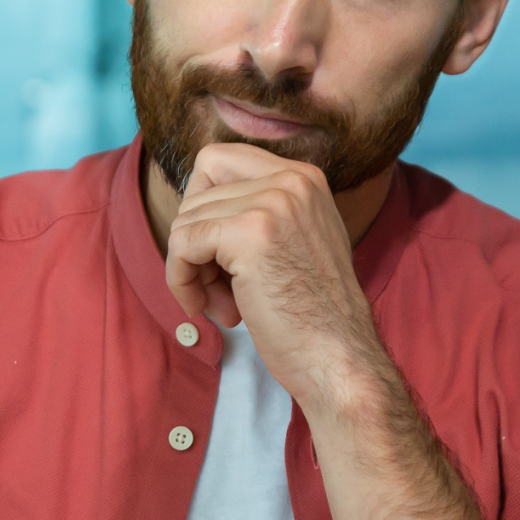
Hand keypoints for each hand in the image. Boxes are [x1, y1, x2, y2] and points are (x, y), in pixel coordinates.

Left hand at [166, 143, 386, 409]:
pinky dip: (180, 280)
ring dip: (191, 269)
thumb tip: (194, 202)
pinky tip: (207, 309)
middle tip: (217, 285)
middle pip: (198, 189)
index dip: (203, 205)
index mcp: (304, 176)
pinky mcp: (250, 233)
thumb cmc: (313, 315)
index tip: (214, 249)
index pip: (218, 159)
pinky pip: (181, 244)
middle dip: (196, 241)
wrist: (340, 359)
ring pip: (186, 220)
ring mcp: (273, 202)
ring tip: (223, 303)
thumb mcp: (297, 240)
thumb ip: (261, 211)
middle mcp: (292, 178)